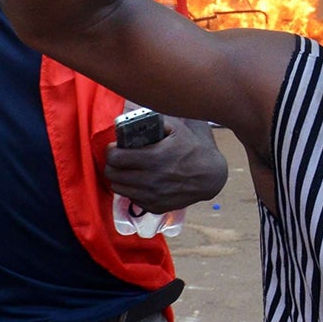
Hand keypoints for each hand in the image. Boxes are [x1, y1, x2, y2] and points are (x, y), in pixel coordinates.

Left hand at [100, 120, 228, 212]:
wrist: (211, 176)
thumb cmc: (195, 148)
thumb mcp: (179, 127)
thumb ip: (157, 119)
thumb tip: (135, 115)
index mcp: (154, 157)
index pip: (115, 158)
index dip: (111, 151)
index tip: (115, 147)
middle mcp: (151, 180)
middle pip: (113, 175)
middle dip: (112, 164)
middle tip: (118, 158)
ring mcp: (153, 196)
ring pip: (118, 188)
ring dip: (119, 178)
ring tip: (126, 169)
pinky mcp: (156, 207)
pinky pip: (131, 199)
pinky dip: (131, 190)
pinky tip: (139, 181)